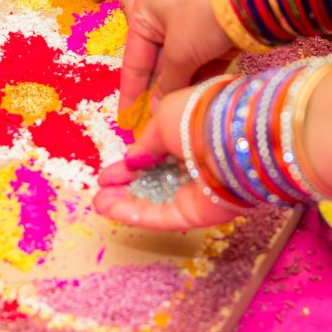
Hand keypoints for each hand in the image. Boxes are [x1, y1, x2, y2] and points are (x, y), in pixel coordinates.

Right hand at [93, 85, 240, 228]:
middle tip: (102, 188)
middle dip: (125, 184)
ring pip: (155, 201)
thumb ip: (145, 143)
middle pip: (155, 179)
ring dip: (125, 202)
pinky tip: (111, 210)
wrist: (232, 141)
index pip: (157, 152)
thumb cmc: (198, 117)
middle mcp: (196, 163)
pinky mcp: (198, 213)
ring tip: (98, 203)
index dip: (131, 160)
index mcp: (191, 133)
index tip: (109, 168)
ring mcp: (197, 191)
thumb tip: (133, 159)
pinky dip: (135, 214)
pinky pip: (162, 215)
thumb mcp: (163, 117)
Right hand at [121, 0, 233, 112]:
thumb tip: (154, 111)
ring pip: (180, 67)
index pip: (133, 61)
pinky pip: (200, 65)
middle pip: (156, 66)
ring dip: (177, 91)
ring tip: (171, 120)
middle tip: (150, 127)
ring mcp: (191, 27)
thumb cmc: (203, 14)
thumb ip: (166, 83)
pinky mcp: (214, 36)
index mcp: (145, 13)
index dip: (130, 93)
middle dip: (155, 95)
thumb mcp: (180, 51)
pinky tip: (192, 105)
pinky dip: (197, 83)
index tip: (126, 120)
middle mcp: (164, 19)